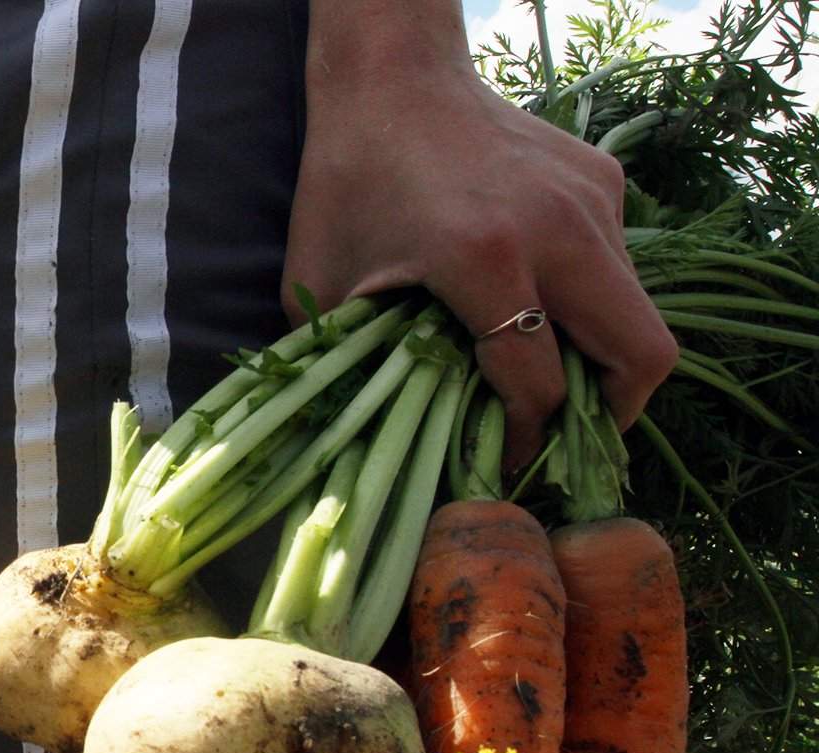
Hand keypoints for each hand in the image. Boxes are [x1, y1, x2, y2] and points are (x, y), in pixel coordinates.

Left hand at [284, 59, 675, 468]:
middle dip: (611, 414)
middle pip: (641, 354)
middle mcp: (559, 229)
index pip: (541, 383)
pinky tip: (534, 301)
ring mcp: (593, 201)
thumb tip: (372, 439)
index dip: (528, 440)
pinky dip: (587, 301)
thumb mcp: (324, 285)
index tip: (505, 461)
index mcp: (485, 259)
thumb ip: (352, 363)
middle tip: (567, 437)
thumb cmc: (345, 184)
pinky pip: (617, 265)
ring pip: (635, 311)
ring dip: (600, 356)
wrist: (391, 78)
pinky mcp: (604, 181)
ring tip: (547, 377)